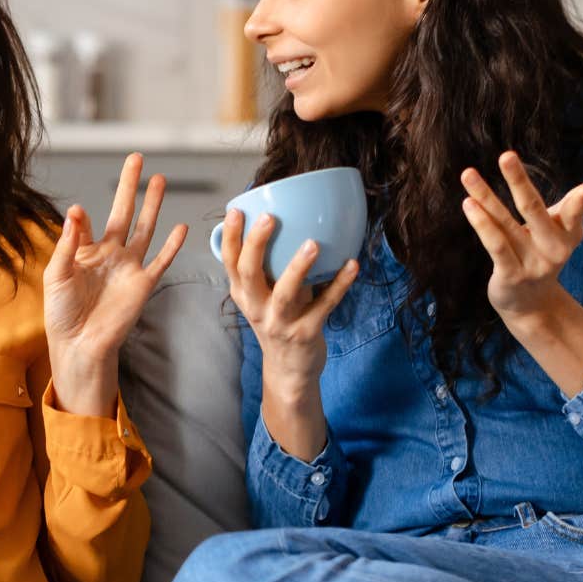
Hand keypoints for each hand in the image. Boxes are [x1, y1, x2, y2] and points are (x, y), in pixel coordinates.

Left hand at [44, 152, 189, 415]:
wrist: (80, 345)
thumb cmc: (62, 313)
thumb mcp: (57, 274)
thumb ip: (68, 243)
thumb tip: (75, 210)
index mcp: (85, 251)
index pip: (87, 222)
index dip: (82, 218)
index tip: (79, 214)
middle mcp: (110, 254)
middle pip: (124, 212)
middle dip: (130, 186)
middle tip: (137, 158)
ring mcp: (129, 267)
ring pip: (145, 228)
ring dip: (153, 205)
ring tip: (160, 179)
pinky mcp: (143, 284)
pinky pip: (161, 260)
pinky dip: (172, 245)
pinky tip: (182, 227)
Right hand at [218, 205, 357, 459]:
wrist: (288, 372)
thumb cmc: (279, 322)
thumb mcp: (265, 296)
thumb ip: (270, 267)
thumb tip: (290, 220)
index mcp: (243, 294)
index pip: (230, 262)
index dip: (232, 236)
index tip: (237, 209)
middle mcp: (256, 308)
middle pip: (249, 274)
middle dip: (257, 244)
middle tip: (270, 218)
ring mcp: (279, 323)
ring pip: (285, 293)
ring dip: (299, 268)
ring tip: (312, 243)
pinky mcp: (305, 334)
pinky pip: (324, 307)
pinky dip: (340, 285)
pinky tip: (353, 265)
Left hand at [458, 151, 582, 322]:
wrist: (531, 304)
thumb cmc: (544, 254)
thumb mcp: (563, 232)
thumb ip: (574, 207)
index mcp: (569, 235)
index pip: (572, 213)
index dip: (580, 202)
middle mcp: (553, 250)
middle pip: (533, 209)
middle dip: (519, 181)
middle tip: (506, 155)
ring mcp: (531, 264)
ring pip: (504, 223)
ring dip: (485, 197)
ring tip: (468, 175)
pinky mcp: (510, 275)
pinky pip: (495, 246)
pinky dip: (482, 225)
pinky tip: (469, 204)